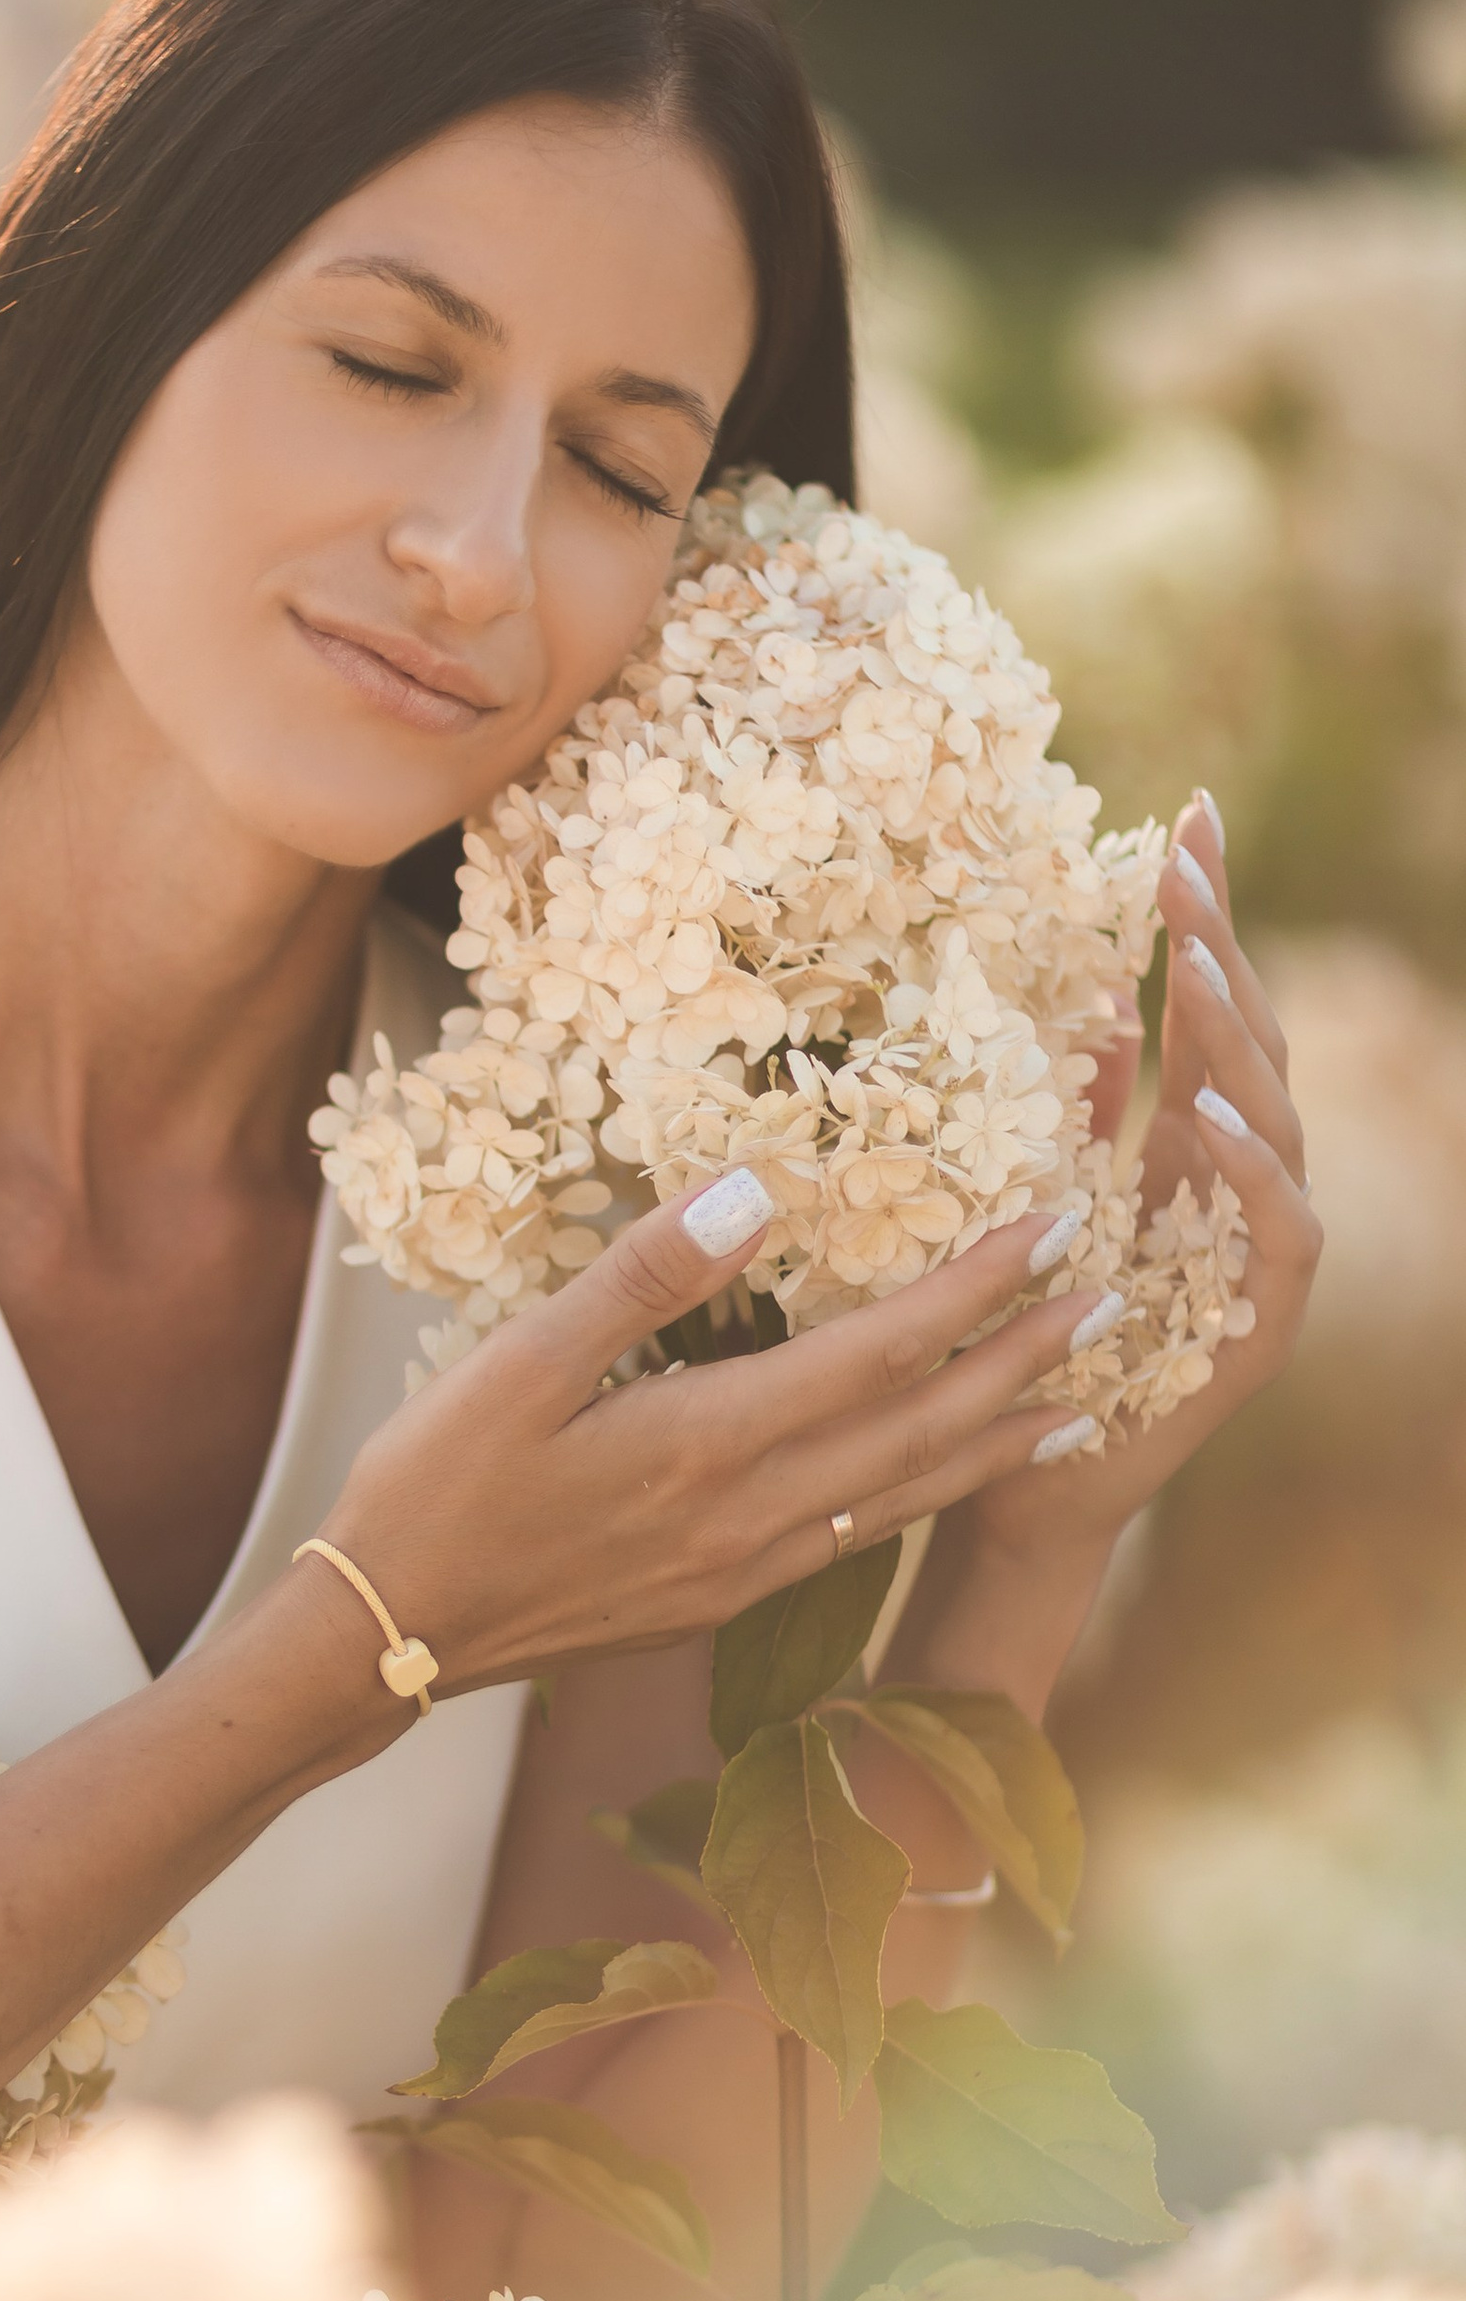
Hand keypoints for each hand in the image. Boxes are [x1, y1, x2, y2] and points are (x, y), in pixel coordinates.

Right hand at [319, 1171, 1102, 1693]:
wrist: (389, 1635)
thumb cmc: (435, 1488)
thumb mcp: (518, 1363)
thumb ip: (641, 1278)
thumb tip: (751, 1191)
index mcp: (708, 1446)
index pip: (880, 1357)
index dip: (976, 1291)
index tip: (1055, 1224)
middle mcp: (749, 1519)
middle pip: (921, 1433)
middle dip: (1025, 1362)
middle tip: (1114, 1296)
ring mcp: (740, 1572)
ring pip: (904, 1499)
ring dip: (997, 1444)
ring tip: (1081, 1399)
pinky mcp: (716, 1603)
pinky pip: (857, 1542)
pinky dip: (926, 1501)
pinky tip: (943, 1482)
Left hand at [953, 789, 1320, 1578]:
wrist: (1021, 1486)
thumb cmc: (1020, 1345)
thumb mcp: (1030, 1197)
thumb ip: (1068, 1104)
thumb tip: (1077, 990)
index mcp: (1187, 1143)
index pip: (1208, 1006)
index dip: (1204, 914)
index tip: (1186, 814)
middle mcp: (1237, 1184)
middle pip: (1251, 1042)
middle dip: (1222, 948)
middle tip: (1183, 862)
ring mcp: (1259, 1251)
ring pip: (1276, 1121)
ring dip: (1238, 1041)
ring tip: (1199, 967)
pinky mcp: (1262, 1323)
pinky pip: (1281, 1230)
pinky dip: (1254, 1169)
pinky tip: (1213, 1115)